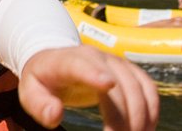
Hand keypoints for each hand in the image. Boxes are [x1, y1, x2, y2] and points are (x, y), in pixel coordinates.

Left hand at [18, 45, 158, 130]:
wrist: (56, 61)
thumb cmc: (43, 80)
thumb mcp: (30, 92)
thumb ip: (40, 105)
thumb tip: (55, 115)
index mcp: (66, 60)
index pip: (81, 63)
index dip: (95, 73)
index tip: (107, 84)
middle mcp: (96, 57)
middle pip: (118, 83)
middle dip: (122, 115)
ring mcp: (116, 62)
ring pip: (138, 87)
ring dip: (141, 116)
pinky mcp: (130, 71)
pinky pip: (149, 90)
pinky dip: (151, 111)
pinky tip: (145, 130)